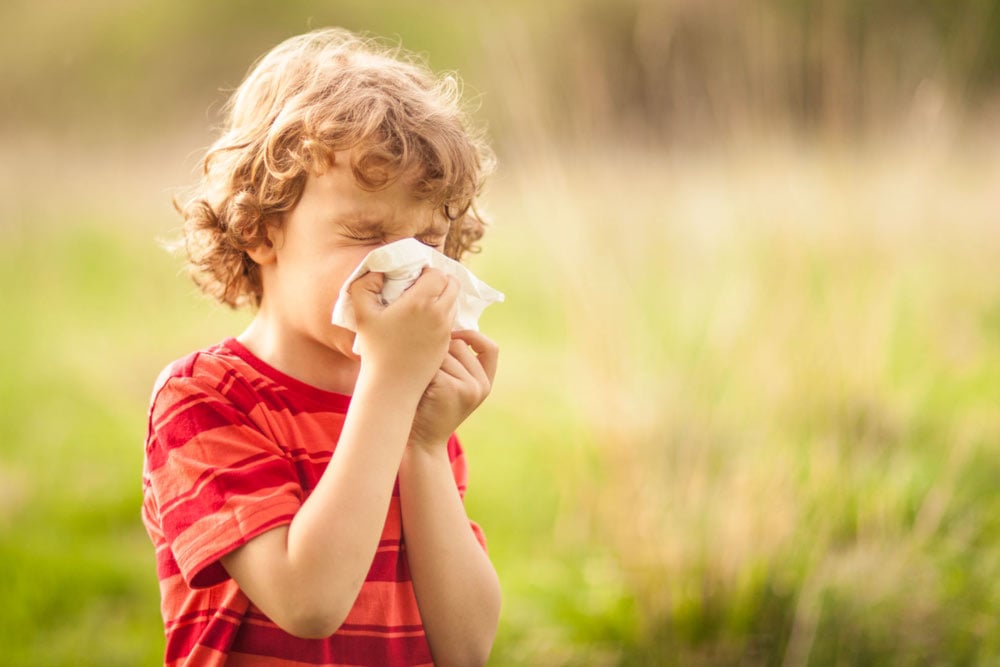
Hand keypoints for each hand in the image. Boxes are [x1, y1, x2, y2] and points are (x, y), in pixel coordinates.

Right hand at [350, 268, 458, 393]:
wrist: (392, 384)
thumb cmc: (375, 348)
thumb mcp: (361, 313)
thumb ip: (364, 285)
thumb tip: (379, 272)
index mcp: (421, 302)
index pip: (438, 273)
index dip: (427, 271)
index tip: (414, 276)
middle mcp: (438, 314)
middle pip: (453, 285)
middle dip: (441, 280)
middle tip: (423, 285)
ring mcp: (445, 330)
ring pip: (454, 302)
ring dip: (444, 297)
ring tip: (424, 302)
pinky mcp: (447, 344)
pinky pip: (451, 320)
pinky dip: (443, 314)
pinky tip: (425, 319)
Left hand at [409, 330, 498, 449]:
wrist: (420, 441)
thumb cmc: (428, 407)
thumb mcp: (451, 385)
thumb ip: (457, 362)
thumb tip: (445, 322)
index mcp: (485, 382)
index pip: (490, 348)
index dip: (472, 336)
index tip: (453, 335)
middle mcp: (482, 385)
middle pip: (459, 344)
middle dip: (438, 351)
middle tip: (424, 372)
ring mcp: (469, 387)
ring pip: (444, 352)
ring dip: (427, 361)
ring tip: (420, 382)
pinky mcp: (452, 388)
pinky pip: (433, 363)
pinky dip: (421, 371)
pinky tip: (417, 387)